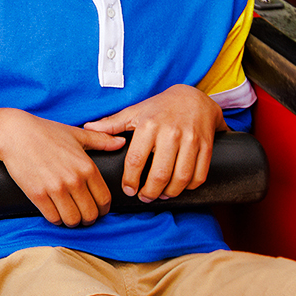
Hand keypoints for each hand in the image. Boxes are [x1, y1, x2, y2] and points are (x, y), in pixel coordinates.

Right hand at [0, 108, 126, 225]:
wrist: (13, 133)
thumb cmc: (44, 131)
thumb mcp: (75, 134)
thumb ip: (100, 140)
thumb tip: (121, 142)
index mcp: (87, 166)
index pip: (104, 200)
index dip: (102, 209)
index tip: (96, 209)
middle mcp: (74, 179)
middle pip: (90, 214)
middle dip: (87, 218)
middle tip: (80, 214)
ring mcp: (55, 188)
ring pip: (72, 220)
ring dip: (71, 221)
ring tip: (67, 215)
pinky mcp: (37, 194)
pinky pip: (53, 218)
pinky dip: (55, 219)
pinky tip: (53, 211)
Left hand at [84, 83, 223, 201]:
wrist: (194, 98)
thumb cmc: (160, 107)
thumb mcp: (135, 111)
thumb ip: (112, 123)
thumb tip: (87, 128)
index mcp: (149, 125)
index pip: (136, 159)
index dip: (130, 179)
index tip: (128, 189)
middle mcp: (170, 133)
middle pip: (160, 173)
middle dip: (150, 191)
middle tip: (144, 197)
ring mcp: (191, 140)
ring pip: (181, 177)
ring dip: (170, 192)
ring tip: (161, 195)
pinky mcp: (207, 146)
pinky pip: (199, 174)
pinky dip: (190, 187)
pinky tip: (180, 188)